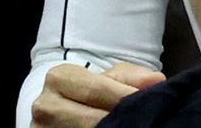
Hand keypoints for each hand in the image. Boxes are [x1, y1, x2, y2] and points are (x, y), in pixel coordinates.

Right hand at [31, 62, 166, 126]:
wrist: (65, 109)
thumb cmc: (93, 90)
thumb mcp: (111, 77)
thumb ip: (132, 77)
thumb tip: (156, 81)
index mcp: (60, 78)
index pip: (97, 90)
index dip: (124, 98)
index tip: (147, 102)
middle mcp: (44, 105)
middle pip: (91, 119)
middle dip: (121, 120)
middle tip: (142, 121)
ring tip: (131, 125)